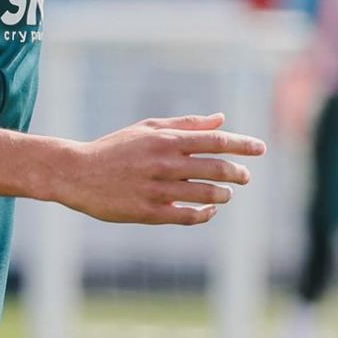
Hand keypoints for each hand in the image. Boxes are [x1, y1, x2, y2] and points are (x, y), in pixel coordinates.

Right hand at [55, 113, 264, 225]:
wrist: (77, 174)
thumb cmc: (115, 149)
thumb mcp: (148, 129)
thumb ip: (186, 124)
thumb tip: (221, 120)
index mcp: (167, 140)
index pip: (216, 141)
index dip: (243, 145)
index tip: (261, 149)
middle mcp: (165, 164)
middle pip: (216, 168)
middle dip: (237, 173)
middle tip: (245, 177)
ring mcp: (157, 190)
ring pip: (205, 194)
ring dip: (222, 195)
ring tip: (226, 194)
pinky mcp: (148, 212)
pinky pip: (187, 217)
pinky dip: (204, 215)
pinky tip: (209, 211)